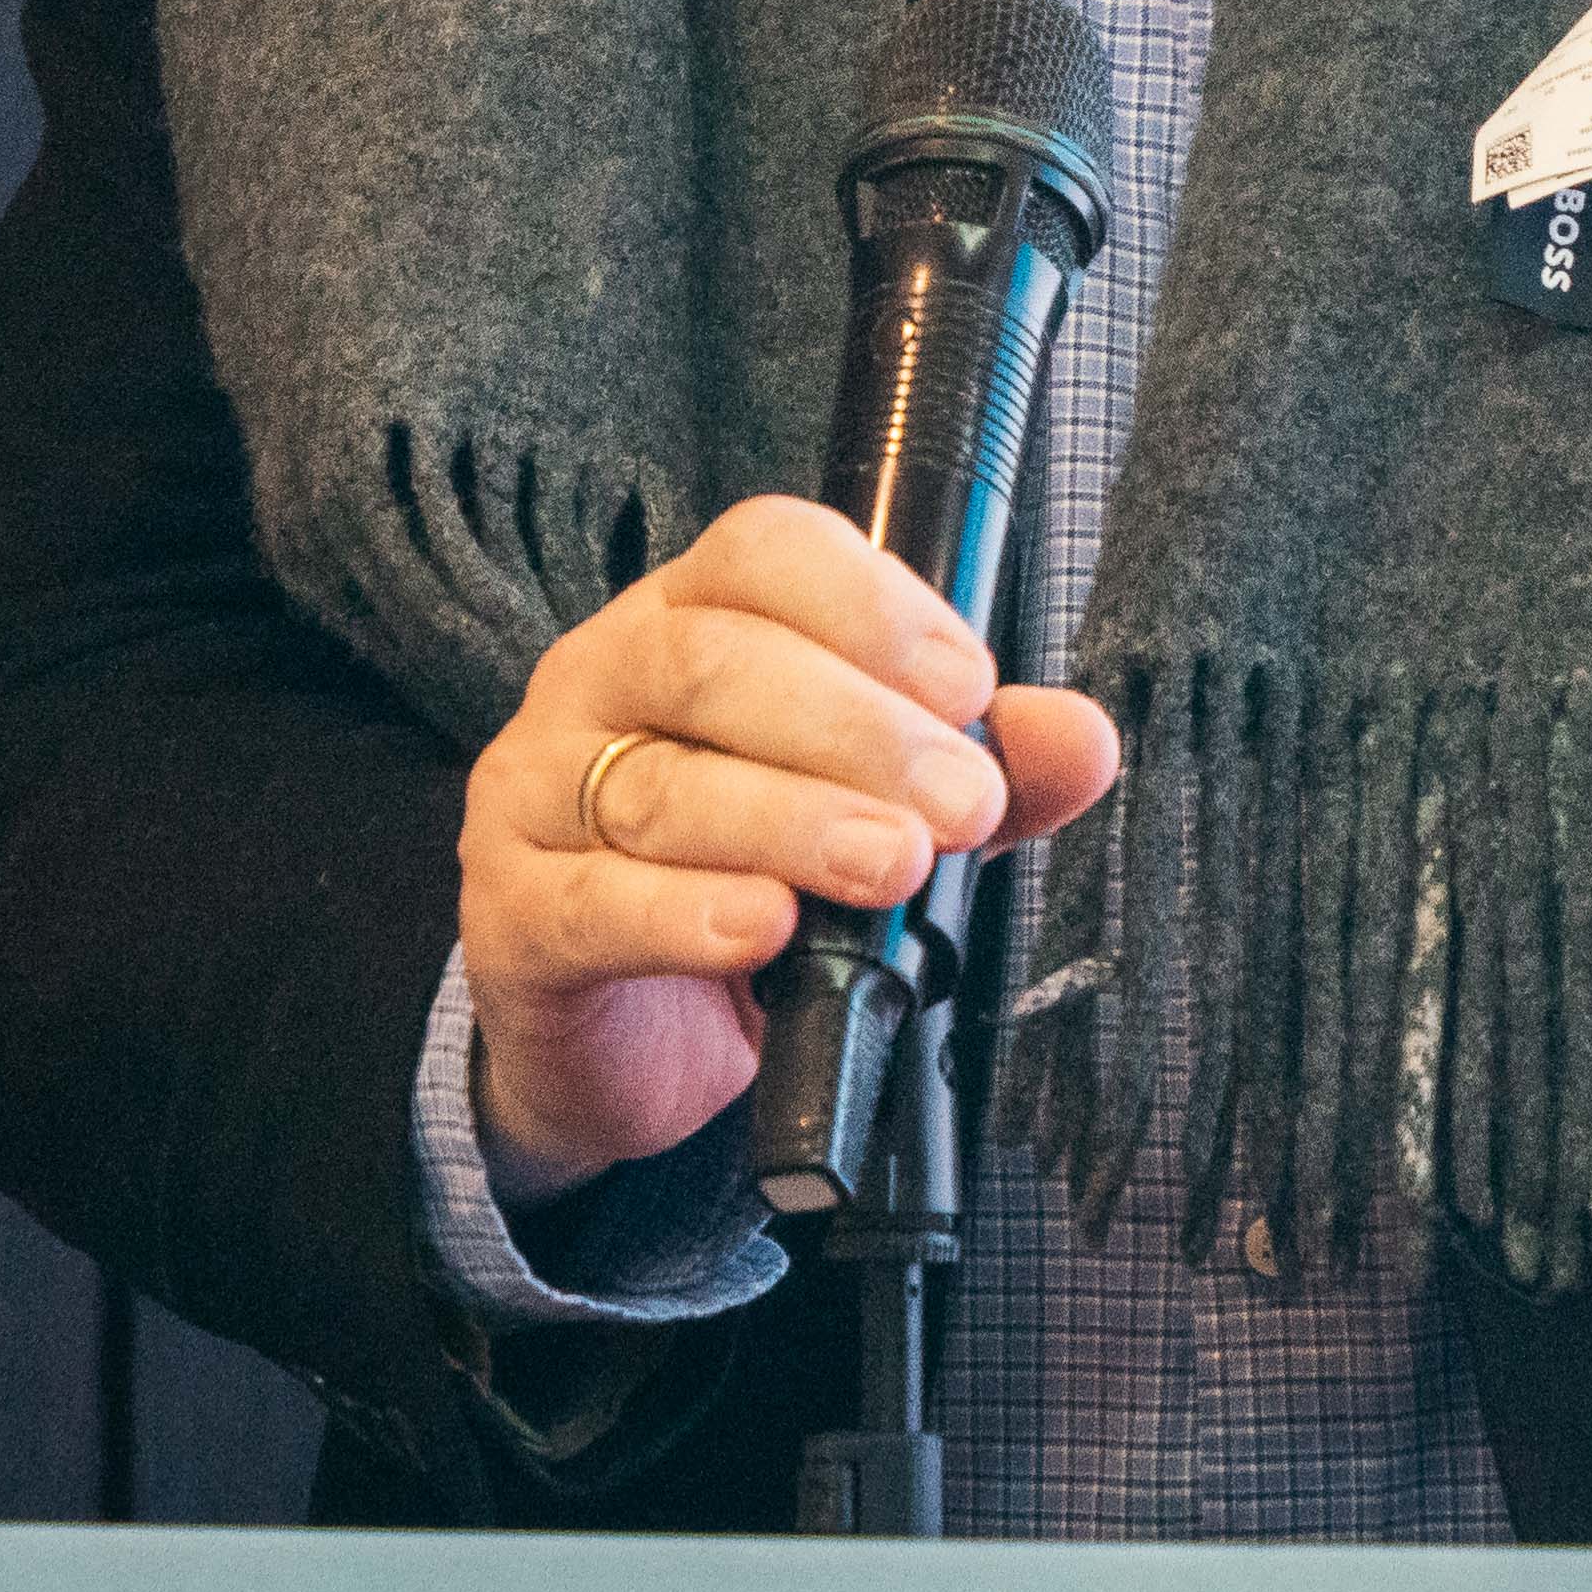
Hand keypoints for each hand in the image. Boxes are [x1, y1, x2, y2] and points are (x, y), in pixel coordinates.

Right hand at [458, 493, 1121, 1202]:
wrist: (620, 1038)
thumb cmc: (744, 881)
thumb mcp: (872, 812)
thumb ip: (976, 767)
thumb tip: (1084, 740)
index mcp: (688, 619)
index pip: (763, 553)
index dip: (872, 605)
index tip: (971, 687)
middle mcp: (599, 680)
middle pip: (716, 662)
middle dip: (858, 731)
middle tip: (961, 806)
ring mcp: (533, 793)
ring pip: (661, 785)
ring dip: (794, 822)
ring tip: (891, 867)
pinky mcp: (507, 915)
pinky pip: (591, 903)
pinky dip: (684, 916)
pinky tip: (761, 930)